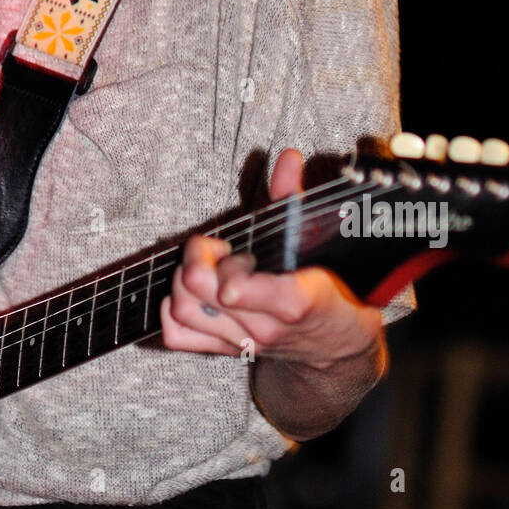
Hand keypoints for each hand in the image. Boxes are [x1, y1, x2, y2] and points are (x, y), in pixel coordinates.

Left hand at [160, 148, 381, 365]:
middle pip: (200, 292)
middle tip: (218, 249)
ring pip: (184, 310)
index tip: (231, 250)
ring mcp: (242, 342)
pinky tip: (192, 291)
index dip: (230, 270)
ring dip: (184, 280)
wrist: (336, 348)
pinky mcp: (226, 350)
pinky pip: (177, 335)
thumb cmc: (330, 292)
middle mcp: (264, 326)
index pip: (244, 292)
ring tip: (207, 267)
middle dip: (201, 259)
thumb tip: (288, 157)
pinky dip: (172, 309)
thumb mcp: (321, 243)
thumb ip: (296, 199)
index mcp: (296, 300)